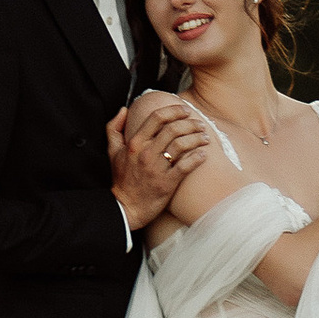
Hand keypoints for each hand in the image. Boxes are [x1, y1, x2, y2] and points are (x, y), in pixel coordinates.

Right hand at [108, 90, 214, 228]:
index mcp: (135, 143)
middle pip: (173, 129)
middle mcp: (146, 153)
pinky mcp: (167, 183)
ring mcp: (157, 168)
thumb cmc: (122, 180)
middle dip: (190, 123)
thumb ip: (114, 128)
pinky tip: (204, 154)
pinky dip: (197, 158)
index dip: (173, 110)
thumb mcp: (113, 152)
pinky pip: (185, 166)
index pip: (156, 118)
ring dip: (196, 138)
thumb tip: (124, 109)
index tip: (185, 109)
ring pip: (181, 145)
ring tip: (205, 137)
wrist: (126, 208)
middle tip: (200, 123)